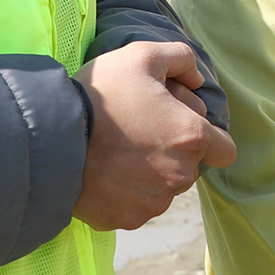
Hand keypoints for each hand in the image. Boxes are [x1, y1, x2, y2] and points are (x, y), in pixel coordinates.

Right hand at [72, 42, 236, 230]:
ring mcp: (154, 203)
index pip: (225, 150)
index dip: (207, 137)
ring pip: (164, 188)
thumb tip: (198, 80)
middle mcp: (180, 176)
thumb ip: (181, 59)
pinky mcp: (127, 219)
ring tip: (118, 150)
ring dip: (151, 173)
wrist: (50, 138)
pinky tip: (105, 171)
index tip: (180, 128)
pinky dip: (126, 192)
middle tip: (139, 129)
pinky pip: (137, 205)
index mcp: (192, 138)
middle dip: (173, 150)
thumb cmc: (100, 95)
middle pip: (190, 166)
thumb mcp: (142, 55)